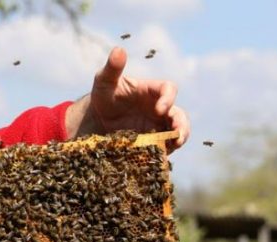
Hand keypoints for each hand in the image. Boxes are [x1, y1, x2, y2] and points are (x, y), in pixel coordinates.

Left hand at [66, 47, 189, 152]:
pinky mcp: (152, 142)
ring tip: (174, 146)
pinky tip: (160, 157)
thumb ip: (112, 69)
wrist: (96, 120)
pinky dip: (165, 152)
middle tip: (176, 135)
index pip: (169, 90)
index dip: (168, 99)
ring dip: (179, 139)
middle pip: (179, 114)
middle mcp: (160, 108)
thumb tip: (118, 49)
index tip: (159, 110)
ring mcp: (158, 126)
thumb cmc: (103, 96)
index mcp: (152, 91)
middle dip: (181, 124)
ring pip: (177, 132)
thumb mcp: (103, 82)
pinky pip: (164, 148)